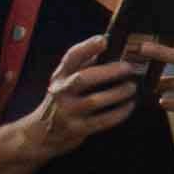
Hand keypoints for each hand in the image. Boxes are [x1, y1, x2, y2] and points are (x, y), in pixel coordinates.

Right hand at [26, 46, 150, 155]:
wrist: (42, 133)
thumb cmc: (62, 100)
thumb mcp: (65, 80)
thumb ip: (84, 65)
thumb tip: (111, 45)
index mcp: (60, 77)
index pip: (71, 58)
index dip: (87, 47)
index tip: (104, 40)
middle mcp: (61, 92)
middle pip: (82, 79)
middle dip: (108, 72)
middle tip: (128, 68)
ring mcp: (68, 112)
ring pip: (94, 101)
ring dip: (117, 93)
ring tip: (132, 88)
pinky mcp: (77, 129)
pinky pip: (101, 121)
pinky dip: (119, 113)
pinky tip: (129, 106)